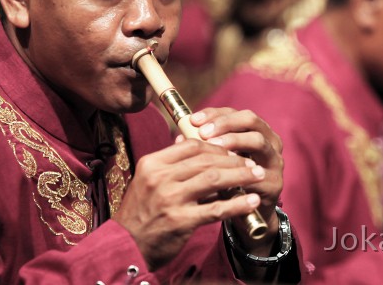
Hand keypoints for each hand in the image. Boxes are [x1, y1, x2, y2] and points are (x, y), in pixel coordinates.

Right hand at [113, 136, 266, 269]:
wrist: (125, 245)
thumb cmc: (141, 212)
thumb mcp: (148, 180)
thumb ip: (170, 162)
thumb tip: (188, 138)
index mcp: (153, 164)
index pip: (192, 145)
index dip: (216, 146)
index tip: (233, 151)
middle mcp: (160, 178)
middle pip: (206, 160)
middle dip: (234, 160)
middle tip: (252, 163)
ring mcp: (170, 199)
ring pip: (214, 179)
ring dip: (240, 175)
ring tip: (257, 176)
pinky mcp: (180, 220)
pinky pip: (216, 209)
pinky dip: (237, 204)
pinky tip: (251, 201)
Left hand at [190, 107, 283, 255]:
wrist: (249, 214)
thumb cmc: (228, 183)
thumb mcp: (215, 163)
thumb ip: (201, 149)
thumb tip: (179, 138)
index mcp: (254, 130)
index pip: (234, 112)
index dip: (214, 114)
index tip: (193, 120)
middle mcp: (269, 140)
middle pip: (250, 120)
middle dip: (225, 124)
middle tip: (204, 133)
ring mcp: (275, 160)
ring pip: (258, 141)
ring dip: (235, 141)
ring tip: (215, 147)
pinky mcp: (275, 182)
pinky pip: (259, 173)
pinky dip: (241, 172)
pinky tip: (225, 173)